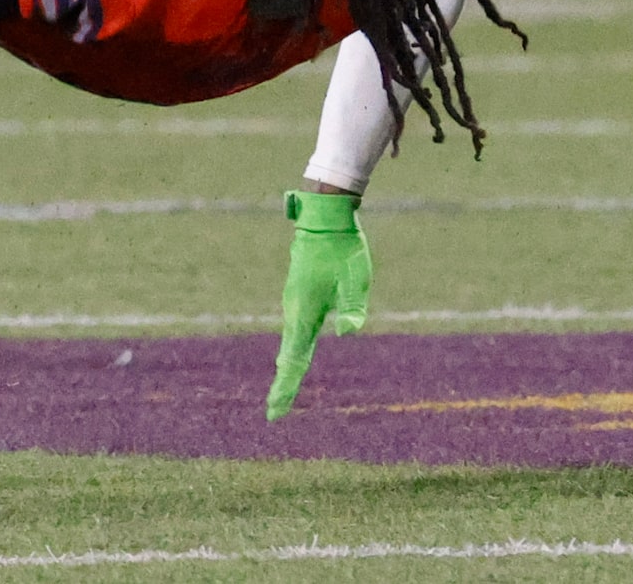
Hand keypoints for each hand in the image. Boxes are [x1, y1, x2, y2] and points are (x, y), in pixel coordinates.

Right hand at [266, 189, 369, 418]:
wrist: (324, 218)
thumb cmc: (343, 249)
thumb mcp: (356, 278)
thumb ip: (353, 306)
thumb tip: (349, 333)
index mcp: (306, 312)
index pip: (295, 359)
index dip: (286, 387)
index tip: (275, 413)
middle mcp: (295, 310)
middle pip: (289, 355)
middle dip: (283, 384)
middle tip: (275, 412)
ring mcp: (294, 301)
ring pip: (290, 341)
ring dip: (287, 366)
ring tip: (282, 390)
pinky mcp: (298, 293)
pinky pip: (293, 329)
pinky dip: (291, 348)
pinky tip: (293, 354)